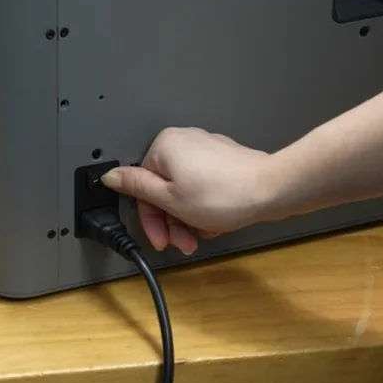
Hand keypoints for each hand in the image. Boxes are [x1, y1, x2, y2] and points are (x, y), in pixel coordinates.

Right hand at [101, 127, 276, 254]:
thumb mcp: (170, 199)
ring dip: (188, 218)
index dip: (149, 218)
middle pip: (164, 189)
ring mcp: (206, 150)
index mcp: (164, 145)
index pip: (142, 186)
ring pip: (184, 191)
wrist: (271, 190)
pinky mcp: (225, 161)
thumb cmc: (224, 194)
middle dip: (172, 221)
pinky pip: (203, 188)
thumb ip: (136, 187)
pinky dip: (205, 207)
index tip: (159, 238)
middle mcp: (184, 141)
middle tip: (181, 241)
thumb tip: (110, 177)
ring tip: (201, 234)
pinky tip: (215, 222)